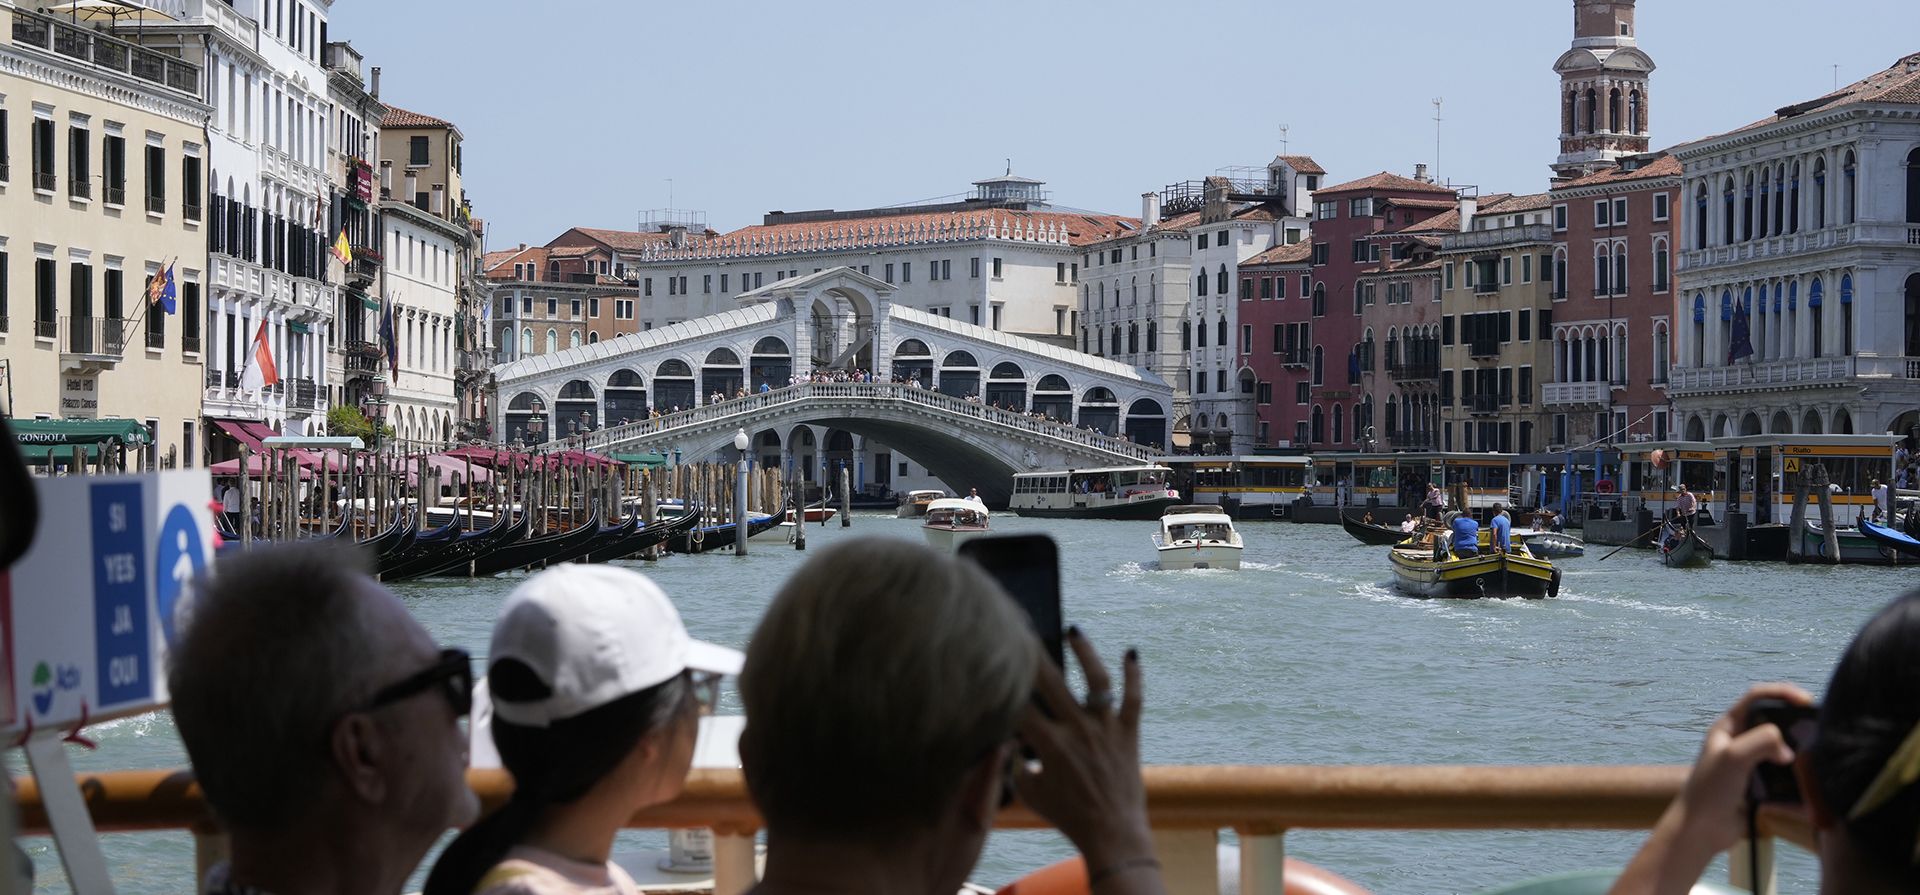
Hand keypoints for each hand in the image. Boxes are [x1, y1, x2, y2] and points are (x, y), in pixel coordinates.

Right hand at [1014, 627, 1152, 869]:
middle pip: (1051, 682)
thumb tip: (1010, 739)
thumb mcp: (1031, 792)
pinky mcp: (1128, 734)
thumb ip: (1018, 763)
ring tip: (1074, 630)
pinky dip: (1134, 675)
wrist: (1113, 834)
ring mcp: (1106, 729)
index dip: (1005, 682)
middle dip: (1034, 653)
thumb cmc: (1068, 816)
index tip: (995, 662)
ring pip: (1097, 680)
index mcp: (1049, 745)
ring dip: (1085, 652)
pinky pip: (1134, 699)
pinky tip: (1131, 652)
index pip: (1020, 704)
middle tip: (1022, 628)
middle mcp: (1078, 730)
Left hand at [1669, 683, 1814, 851]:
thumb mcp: (1733, 756)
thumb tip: (1789, 751)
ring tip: (1815, 757)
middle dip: (1794, 723)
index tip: (1806, 700)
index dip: (1782, 692)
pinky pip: (1785, 773)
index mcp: (1729, 727)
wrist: (1702, 830)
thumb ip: (1762, 741)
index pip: (1757, 697)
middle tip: (1816, 730)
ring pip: (1782, 748)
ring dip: (1798, 752)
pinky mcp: (1760, 784)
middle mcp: (1740, 741)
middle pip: (1774, 721)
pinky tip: (1809, 780)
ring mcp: (1750, 763)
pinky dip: (1797, 775)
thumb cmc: (1710, 791)